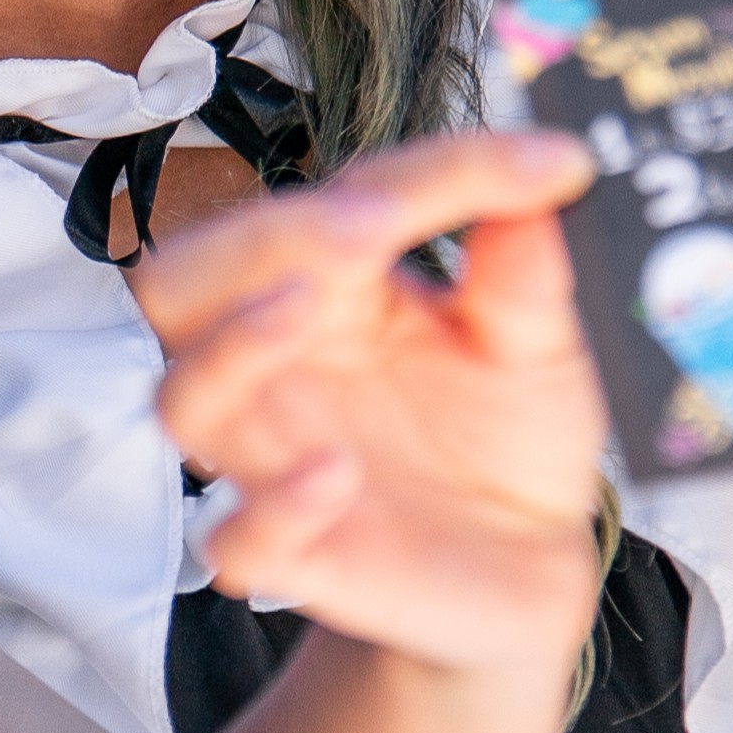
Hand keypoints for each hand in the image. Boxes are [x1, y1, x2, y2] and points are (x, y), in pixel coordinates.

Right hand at [137, 133, 608, 670]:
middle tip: (365, 219)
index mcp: (335, 291)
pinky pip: (236, 540)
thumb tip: (545, 174)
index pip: (346, 203)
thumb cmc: (507, 436)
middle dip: (251, 239)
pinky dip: (272, 507)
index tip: (549, 164)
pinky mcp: (296, 557)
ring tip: (304, 307)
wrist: (530, 568)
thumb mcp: (536, 346)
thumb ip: (525, 275)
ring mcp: (275, 461)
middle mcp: (283, 366)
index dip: (439, 174)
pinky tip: (335, 473)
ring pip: (183, 399)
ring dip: (231, 348)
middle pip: (185, 283)